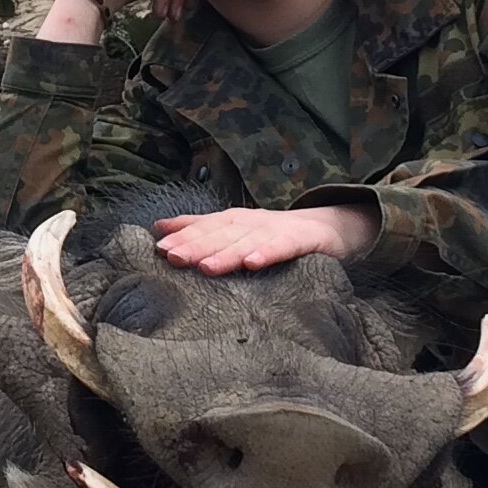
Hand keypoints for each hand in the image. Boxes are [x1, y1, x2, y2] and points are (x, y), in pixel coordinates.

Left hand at [153, 205, 376, 272]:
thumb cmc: (274, 235)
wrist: (329, 227)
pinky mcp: (303, 240)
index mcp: (234, 222)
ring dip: (226, 252)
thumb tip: (158, 227)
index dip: (183, 236)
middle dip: (196, 244)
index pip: (206, 227)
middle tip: (172, 257)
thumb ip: (198, 228)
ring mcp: (277, 230)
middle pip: (222, 234)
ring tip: (205, 266)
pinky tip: (254, 264)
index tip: (158, 248)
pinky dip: (268, 253)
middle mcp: (252, 223)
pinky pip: (284, 247)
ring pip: (248, 242)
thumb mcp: (234, 230)